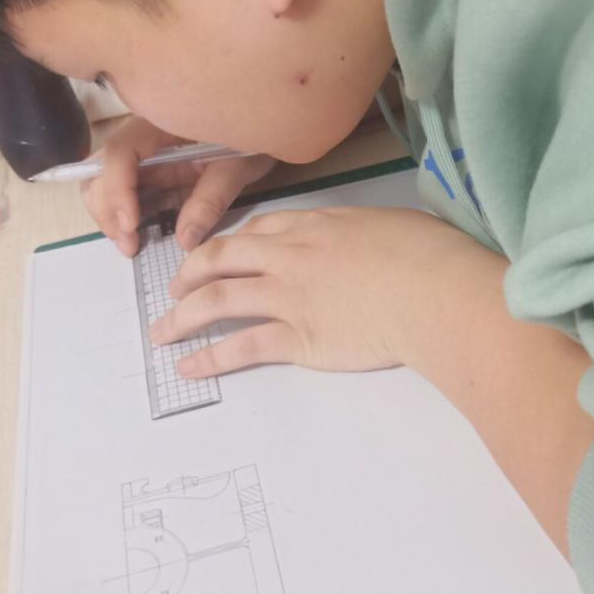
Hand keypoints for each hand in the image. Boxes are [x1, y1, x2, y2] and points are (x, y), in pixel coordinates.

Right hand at [81, 115, 274, 255]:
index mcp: (161, 121)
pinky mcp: (152, 169)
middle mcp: (143, 134)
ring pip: (104, 179)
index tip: (131, 225)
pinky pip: (125, 189)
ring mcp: (144, 152)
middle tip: (129, 245)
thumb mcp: (240, 166)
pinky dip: (123, 213)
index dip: (117, 189)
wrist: (266, 124)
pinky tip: (137, 234)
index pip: (121, 151)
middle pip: (101, 167)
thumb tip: (184, 239)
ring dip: (109, 213)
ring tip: (130, 244)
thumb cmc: (256, 136)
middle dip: (106, 208)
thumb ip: (211, 198)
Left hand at [150, 205, 480, 376]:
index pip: (257, 231)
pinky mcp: (297, 338)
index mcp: (315, 225)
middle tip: (173, 289)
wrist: (433, 292)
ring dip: (182, 317)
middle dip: (191, 273)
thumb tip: (372, 243)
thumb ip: (365, 234)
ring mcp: (289, 297)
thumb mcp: (391, 225)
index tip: (215, 254)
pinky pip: (240, 347)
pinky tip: (188, 368)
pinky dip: (209, 358)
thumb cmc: (428, 255)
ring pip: (217, 301)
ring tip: (160, 332)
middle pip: (222, 258)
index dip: (229, 243)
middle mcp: (290, 256)